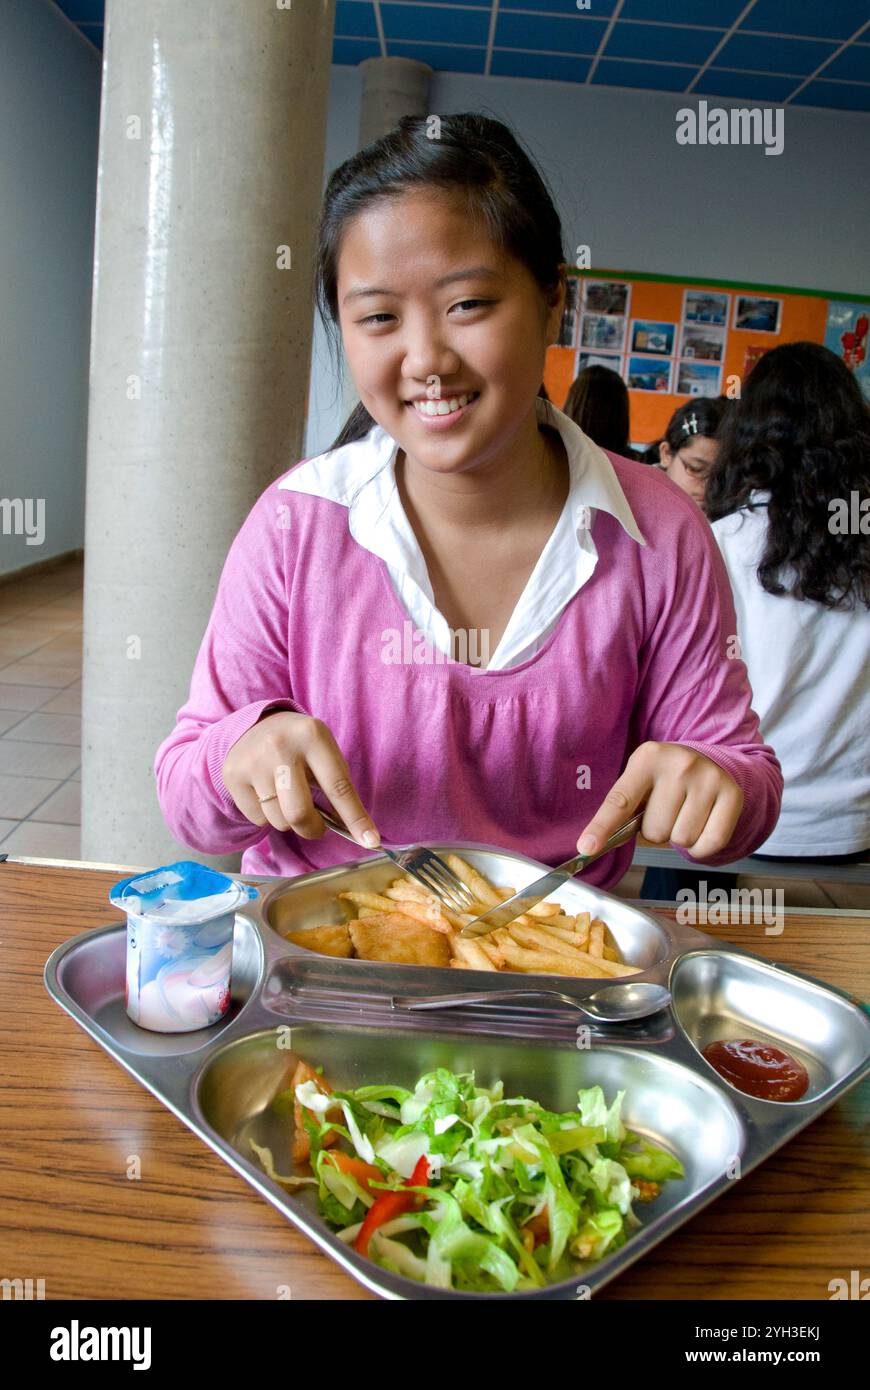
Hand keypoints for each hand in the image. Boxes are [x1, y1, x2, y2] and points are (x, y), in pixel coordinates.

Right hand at [221, 711, 379, 847]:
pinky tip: (268, 794)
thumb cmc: (300, 745)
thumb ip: (336, 784)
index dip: (355, 818)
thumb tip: (359, 832)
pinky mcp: (233, 776)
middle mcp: (280, 747)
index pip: (338, 786)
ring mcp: (253, 762)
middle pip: (299, 813)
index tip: (370, 841)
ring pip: (278, 820)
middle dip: (313, 829)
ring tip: (288, 799)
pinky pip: (257, 819)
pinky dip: (268, 816)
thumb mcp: (323, 750)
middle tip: (317, 827)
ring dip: (289, 821)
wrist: (254, 725)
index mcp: (313, 736)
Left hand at [577, 742, 742, 862]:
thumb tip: (591, 846)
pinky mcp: (732, 795)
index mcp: (648, 757)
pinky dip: (700, 847)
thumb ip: (619, 810)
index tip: (587, 847)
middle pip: (654, 831)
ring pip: (681, 839)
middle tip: (665, 810)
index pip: (620, 800)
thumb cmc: (664, 779)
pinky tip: (700, 824)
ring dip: (678, 836)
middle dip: (656, 830)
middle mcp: (680, 764)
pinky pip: (709, 844)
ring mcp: (709, 779)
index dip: (602, 827)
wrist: (709, 761)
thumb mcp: (638, 780)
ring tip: (683, 813)